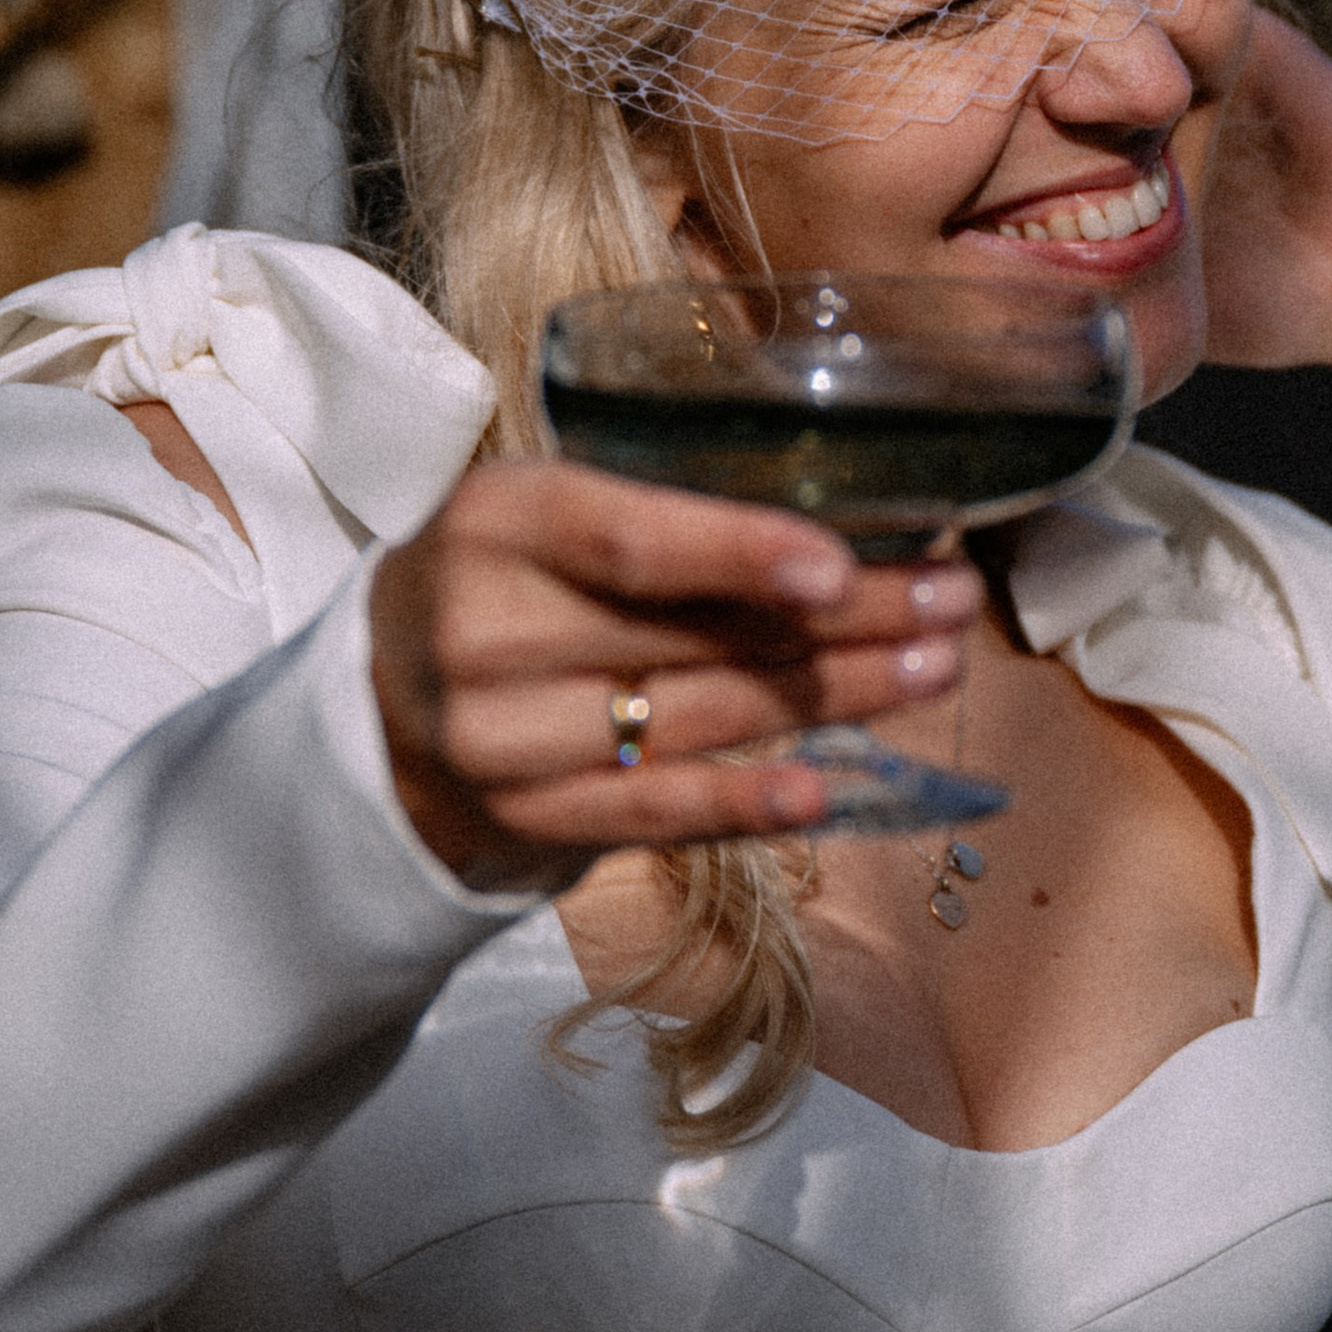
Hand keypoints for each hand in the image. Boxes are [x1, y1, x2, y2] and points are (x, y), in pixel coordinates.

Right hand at [367, 462, 978, 887]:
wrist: (379, 711)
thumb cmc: (506, 584)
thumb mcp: (546, 516)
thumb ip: (659, 512)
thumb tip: (850, 517)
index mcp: (494, 520)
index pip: (626, 537)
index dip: (738, 552)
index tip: (843, 564)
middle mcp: (483, 630)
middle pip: (690, 633)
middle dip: (843, 619)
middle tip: (952, 601)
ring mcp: (499, 738)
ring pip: (694, 719)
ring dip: (833, 696)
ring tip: (932, 665)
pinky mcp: (528, 819)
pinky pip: (657, 811)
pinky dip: (747, 799)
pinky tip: (827, 785)